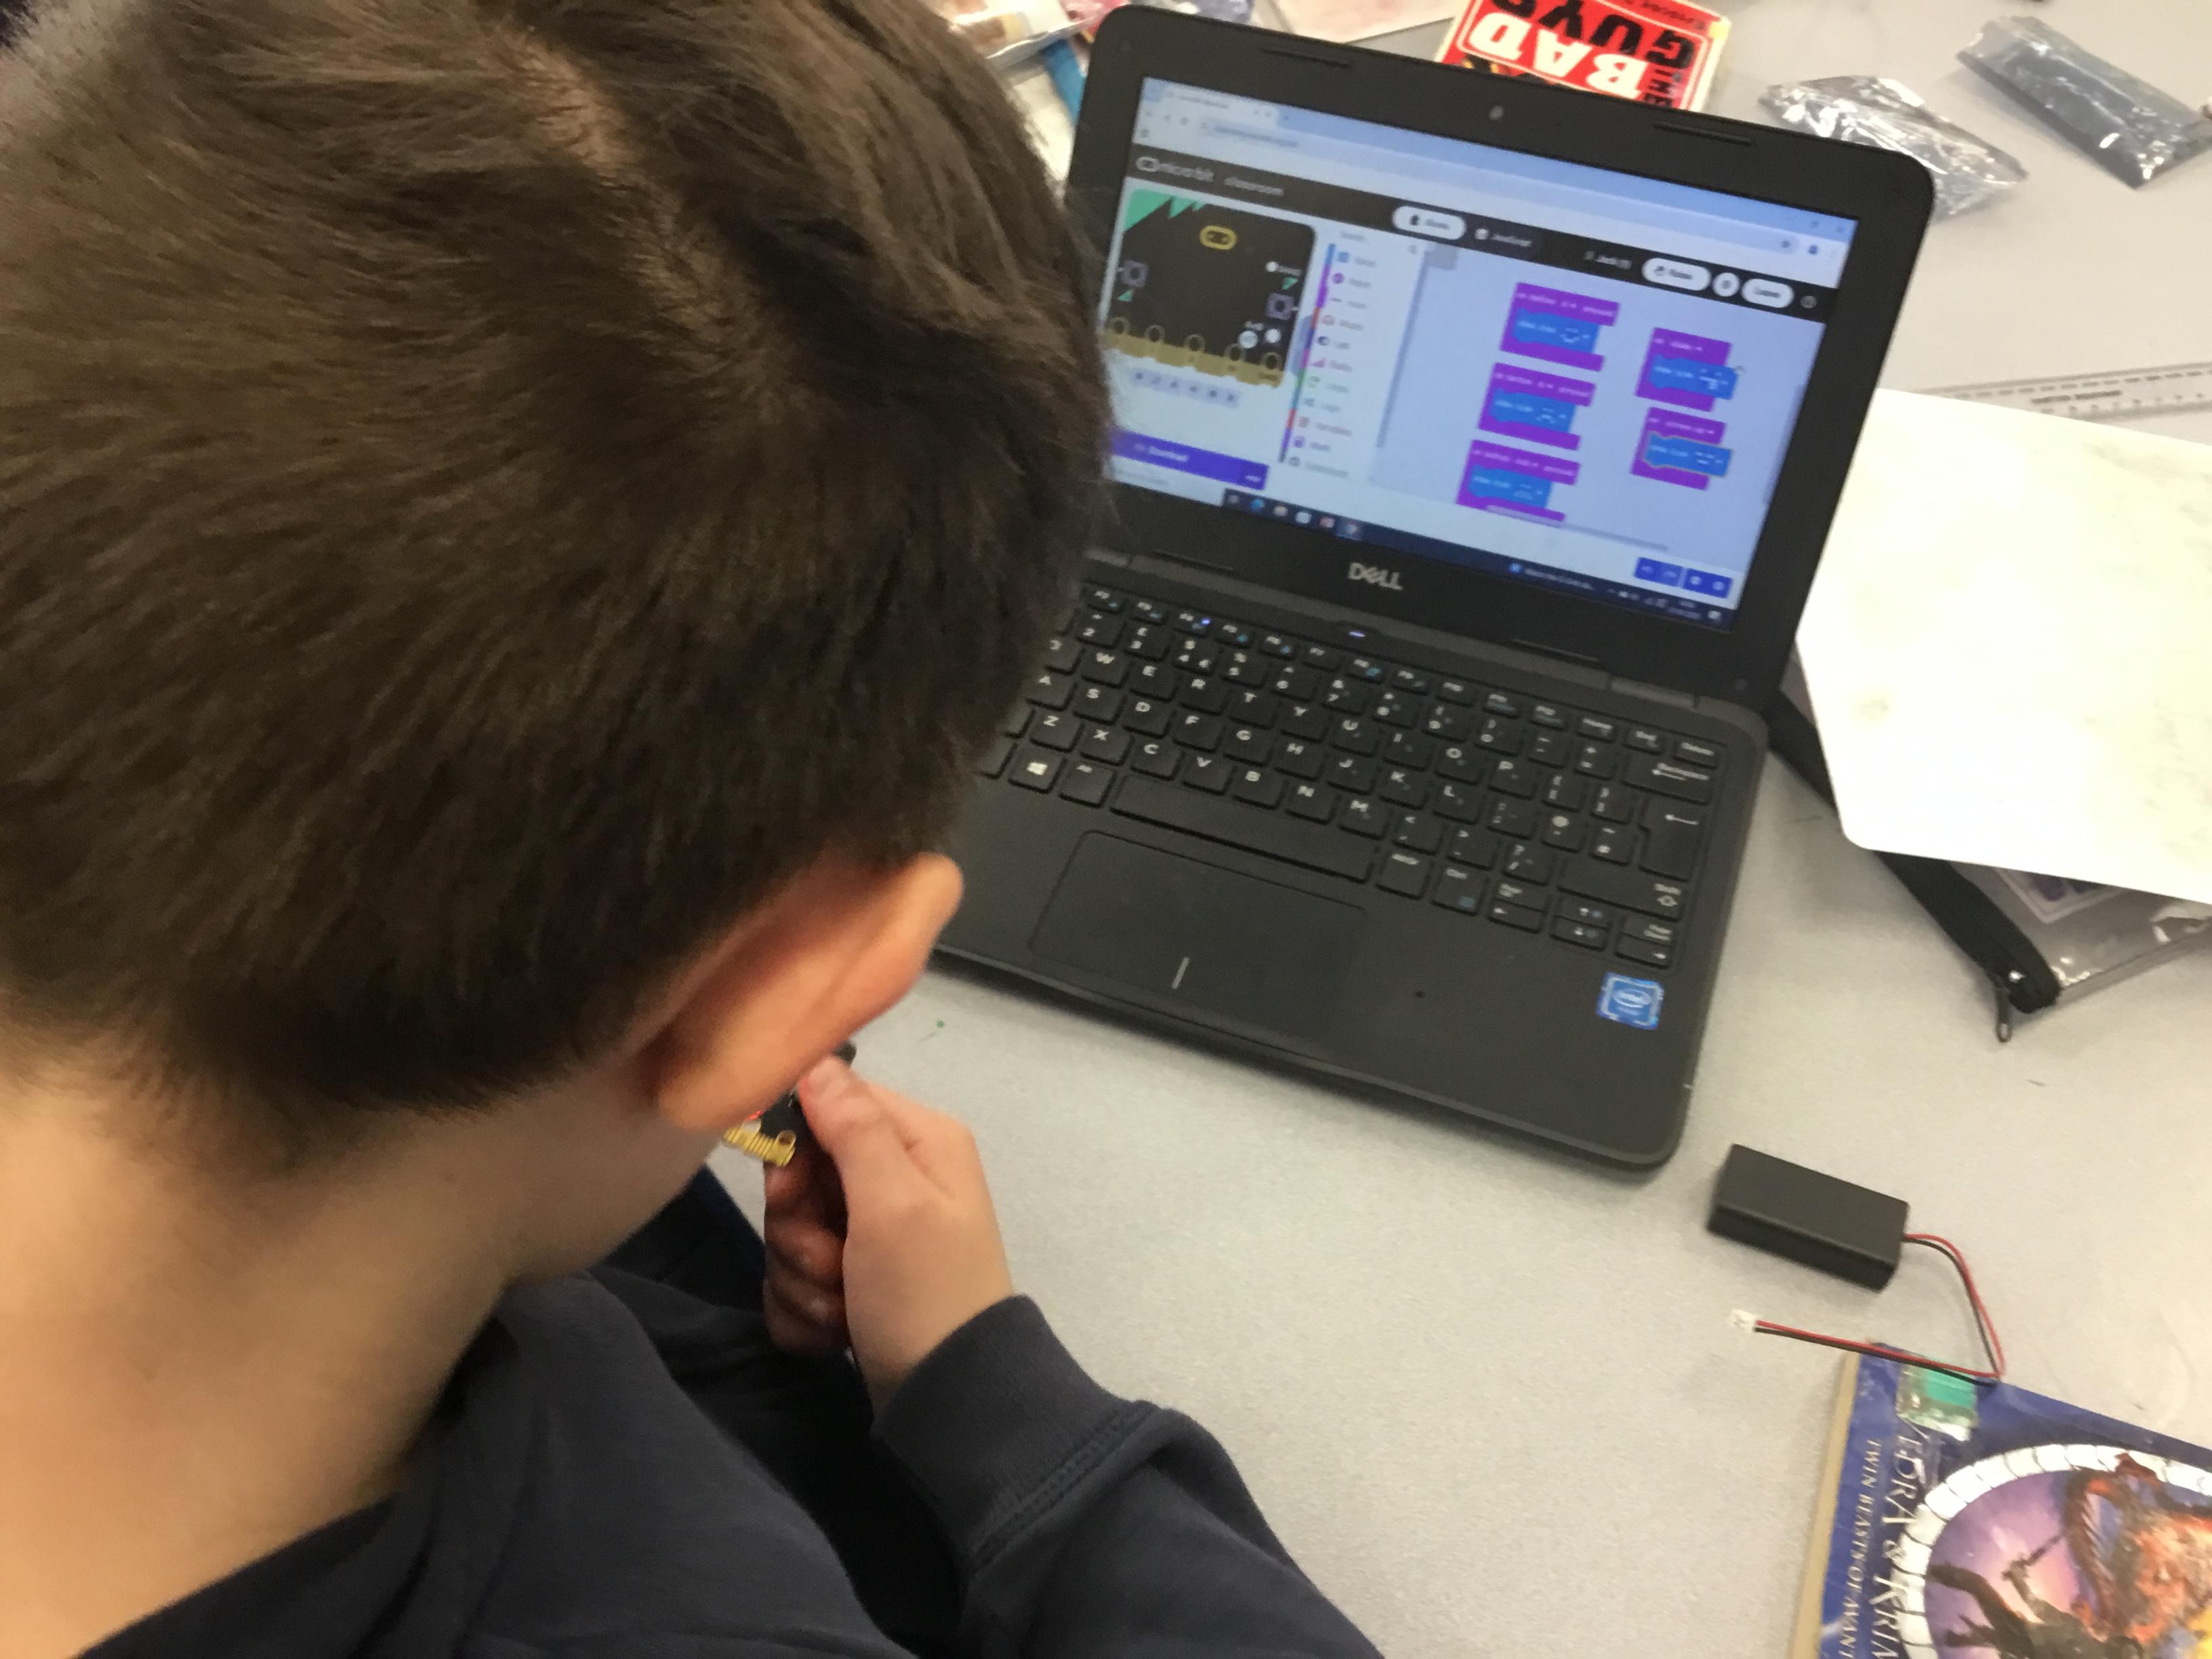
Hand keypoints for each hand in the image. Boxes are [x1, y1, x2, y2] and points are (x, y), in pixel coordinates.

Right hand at [794, 1058, 1013, 1404]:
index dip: (796, 1147)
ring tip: (844, 1306)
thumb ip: (854, 1127)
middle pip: (800, 1174)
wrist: (950, 1401)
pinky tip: (836, 1330)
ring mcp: (871, 1232)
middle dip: (800, 1229)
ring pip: (789, 1231)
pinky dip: (806, 1309)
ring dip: (803, 1277)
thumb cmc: (926, 1292)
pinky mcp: (850, 1280)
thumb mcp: (894, 1203)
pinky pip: (793, 1277)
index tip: (791, 1189)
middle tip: (833, 1264)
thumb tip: (817, 1058)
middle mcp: (896, 1177)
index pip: (828, 1103)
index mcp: (918, 1141)